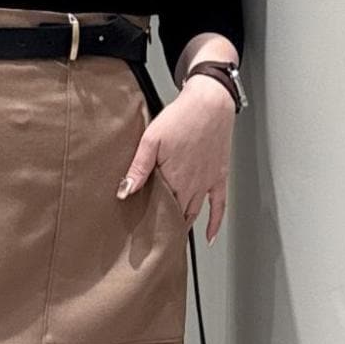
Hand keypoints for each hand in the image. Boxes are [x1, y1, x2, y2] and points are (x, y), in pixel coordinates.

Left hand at [116, 73, 234, 242]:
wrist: (210, 102)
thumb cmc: (181, 117)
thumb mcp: (152, 139)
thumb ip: (138, 168)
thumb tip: (124, 191)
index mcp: (173, 178)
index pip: (159, 209)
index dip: (150, 223)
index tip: (140, 235)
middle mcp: (191, 186)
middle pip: (176, 215)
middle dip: (165, 229)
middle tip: (153, 242)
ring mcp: (207, 183)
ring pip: (194, 213)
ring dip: (184, 227)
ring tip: (173, 240)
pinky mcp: (219, 177)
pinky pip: (220, 206)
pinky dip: (215, 223)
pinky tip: (209, 237)